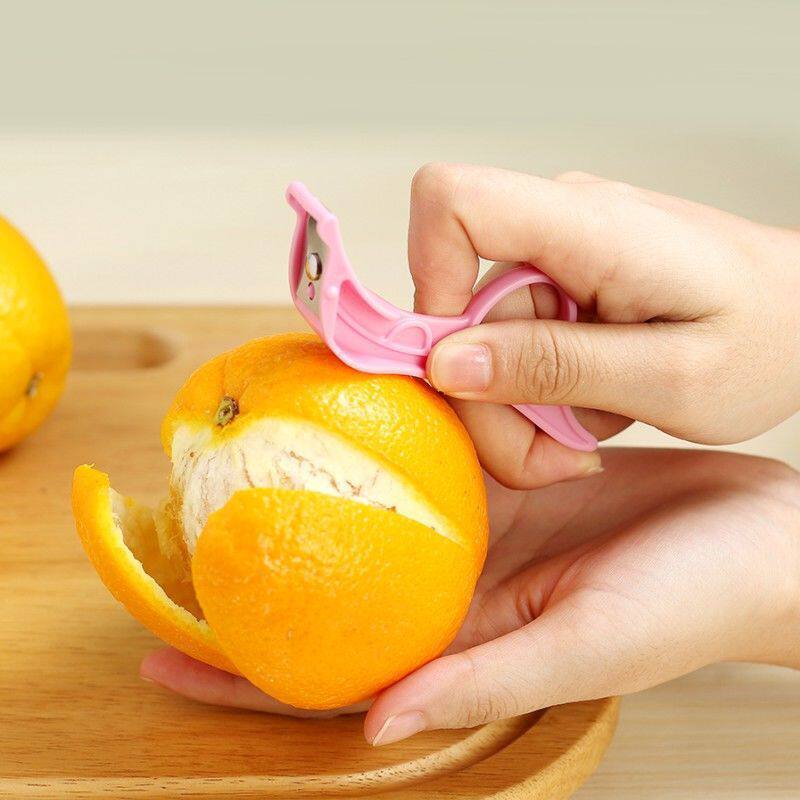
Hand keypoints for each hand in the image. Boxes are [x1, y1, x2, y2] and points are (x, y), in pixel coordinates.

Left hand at [140, 450, 799, 744]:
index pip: (331, 670)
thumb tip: (374, 724)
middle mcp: (457, 583)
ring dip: (315, 486)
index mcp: (464, 642)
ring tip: (244, 460)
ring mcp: (476, 523)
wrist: (762, 530)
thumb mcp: (586, 650)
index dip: (243, 677)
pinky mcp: (503, 472)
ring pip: (374, 504)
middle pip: (333, 581)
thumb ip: (482, 680)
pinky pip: (426, 450)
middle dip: (258, 568)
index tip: (160, 659)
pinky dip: (383, 434)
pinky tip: (344, 406)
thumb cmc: (693, 604)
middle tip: (179, 539)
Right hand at [408, 163, 799, 486]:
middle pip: (460, 308)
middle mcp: (560, 223)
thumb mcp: (671, 378)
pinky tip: (591, 406)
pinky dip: (538, 390)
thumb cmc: (770, 341)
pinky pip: (513, 340)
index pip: (451, 203)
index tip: (459, 369)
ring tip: (588, 434)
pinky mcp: (561, 279)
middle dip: (490, 401)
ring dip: (521, 405)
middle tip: (552, 456)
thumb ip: (556, 365)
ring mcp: (558, 251)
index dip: (428, 283)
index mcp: (590, 226)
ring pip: (483, 338)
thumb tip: (447, 363)